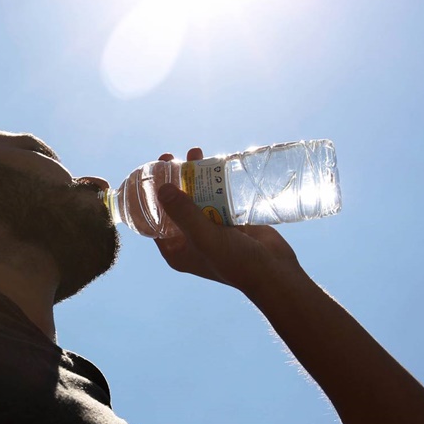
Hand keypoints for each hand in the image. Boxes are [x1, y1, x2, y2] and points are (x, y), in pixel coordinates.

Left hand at [153, 148, 302, 295]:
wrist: (274, 272)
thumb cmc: (236, 262)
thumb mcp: (204, 237)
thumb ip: (183, 214)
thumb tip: (161, 189)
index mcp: (176, 249)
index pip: (153, 219)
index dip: (149, 195)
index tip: (150, 171)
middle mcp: (190, 239)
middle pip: (174, 204)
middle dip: (172, 179)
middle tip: (170, 156)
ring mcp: (210, 229)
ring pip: (196, 197)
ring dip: (194, 176)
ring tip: (195, 152)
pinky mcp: (229, 221)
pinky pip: (216, 197)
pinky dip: (214, 181)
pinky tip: (214, 161)